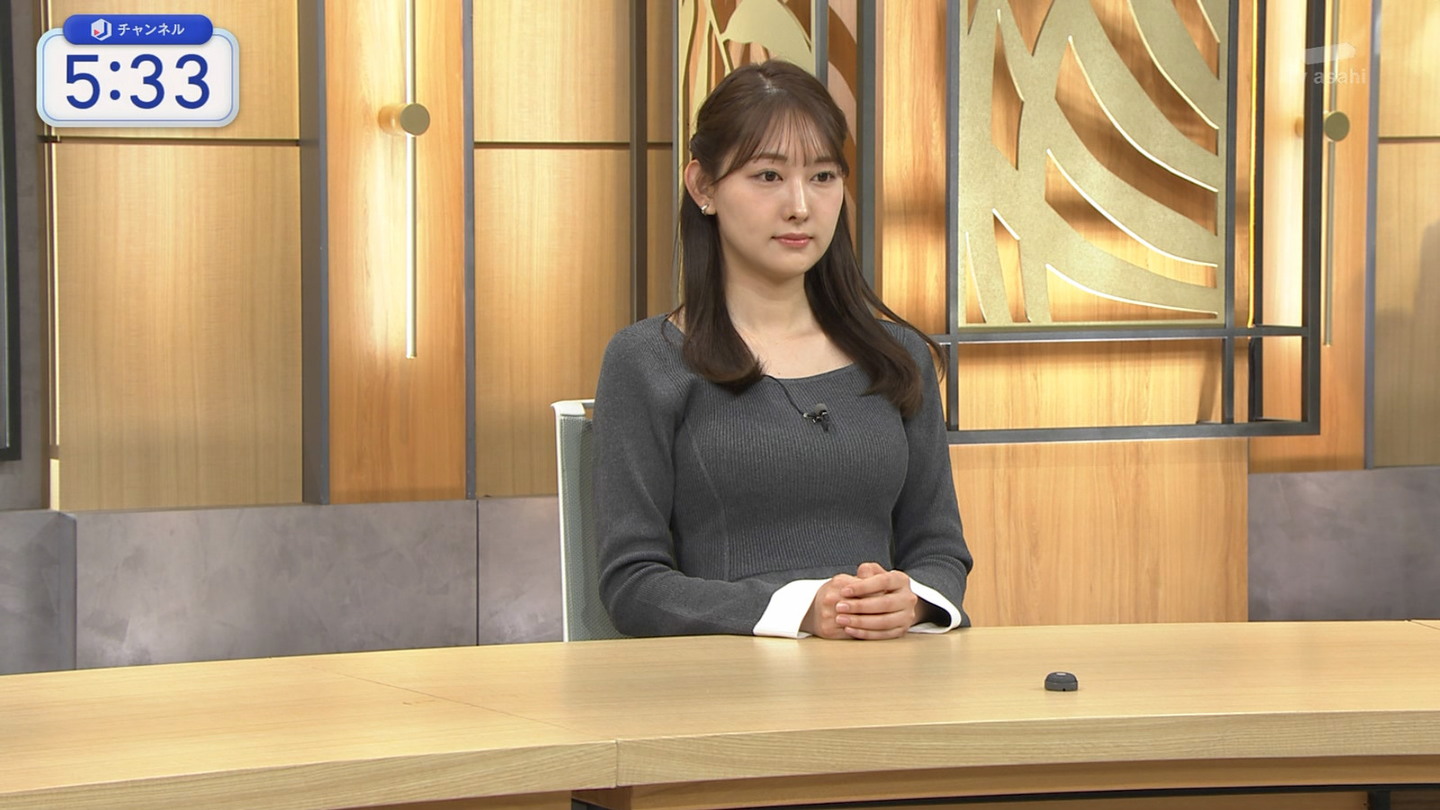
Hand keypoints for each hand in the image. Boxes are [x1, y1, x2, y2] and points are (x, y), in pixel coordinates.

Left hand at [802, 562, 919, 639]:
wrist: (892, 601)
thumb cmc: (876, 585)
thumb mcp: (873, 573)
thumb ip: (867, 571)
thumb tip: (861, 573)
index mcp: (901, 580)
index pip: (883, 581)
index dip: (863, 586)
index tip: (843, 591)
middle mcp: (908, 598)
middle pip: (885, 603)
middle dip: (860, 606)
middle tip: (839, 607)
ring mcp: (907, 616)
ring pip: (884, 622)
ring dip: (860, 622)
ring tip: (841, 619)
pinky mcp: (901, 631)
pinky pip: (883, 635)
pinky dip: (865, 633)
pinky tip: (849, 630)